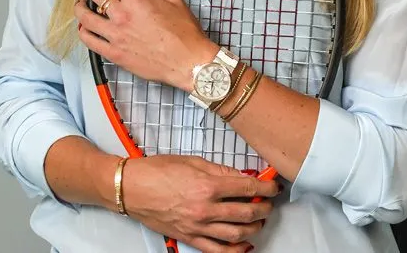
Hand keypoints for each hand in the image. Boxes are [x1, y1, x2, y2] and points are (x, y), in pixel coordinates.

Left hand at [75, 0, 214, 89]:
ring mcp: (115, 36)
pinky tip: (84, 27)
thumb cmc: (184, 32)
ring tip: (80, 3)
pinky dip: (83, 31)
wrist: (187, 61)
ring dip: (79, 6)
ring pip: (86, 17)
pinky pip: (89, 41)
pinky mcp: (113, 54)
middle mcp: (122, 16)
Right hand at [123, 155, 279, 251]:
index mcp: (208, 185)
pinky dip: (235, 250)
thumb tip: (243, 177)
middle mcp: (205, 209)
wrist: (132, 188)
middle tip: (268, 203)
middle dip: (264, 208)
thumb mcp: (195, 161)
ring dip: (253, 228)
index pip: (249, 188)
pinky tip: (244, 245)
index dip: (267, 188)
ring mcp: (197, 227)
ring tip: (258, 221)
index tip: (274, 187)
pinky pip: (217, 251)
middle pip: (247, 213)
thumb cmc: (159, 170)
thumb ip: (222, 171)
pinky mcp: (188, 238)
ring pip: (236, 234)